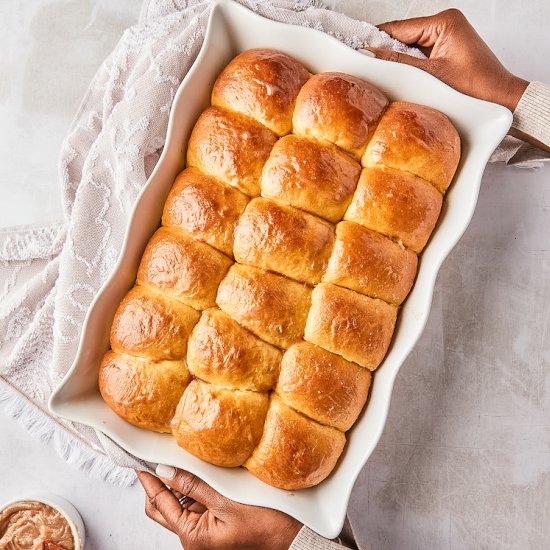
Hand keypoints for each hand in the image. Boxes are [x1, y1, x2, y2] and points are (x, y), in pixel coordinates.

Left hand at [136, 467, 301, 549]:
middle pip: (163, 507)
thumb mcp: (227, 500)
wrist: (293, 538)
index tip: (139, 462)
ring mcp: (205, 531)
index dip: (148, 481)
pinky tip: (201, 472)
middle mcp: (194, 537)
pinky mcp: (216, 524)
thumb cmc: (267, 526)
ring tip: (181, 460)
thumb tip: (166, 471)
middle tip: (156, 459)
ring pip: (180, 504)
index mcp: (193, 536)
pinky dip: (195, 487)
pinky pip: (197, 503)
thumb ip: (194, 485)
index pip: (159, 504)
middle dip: (158, 484)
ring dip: (178, 484)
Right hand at [368, 9, 527, 111]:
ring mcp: (446, 37)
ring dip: (396, 60)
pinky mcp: (445, 50)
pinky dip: (407, 65)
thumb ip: (398, 64)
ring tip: (378, 72)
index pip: (399, 28)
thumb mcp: (430, 75)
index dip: (376, 39)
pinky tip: (397, 76)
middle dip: (385, 51)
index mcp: (444, 22)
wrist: (499, 99)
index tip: (356, 48)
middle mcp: (445, 24)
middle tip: (365, 64)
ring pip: (408, 46)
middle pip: (402, 36)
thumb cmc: (476, 87)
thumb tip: (372, 54)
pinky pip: (418, 55)